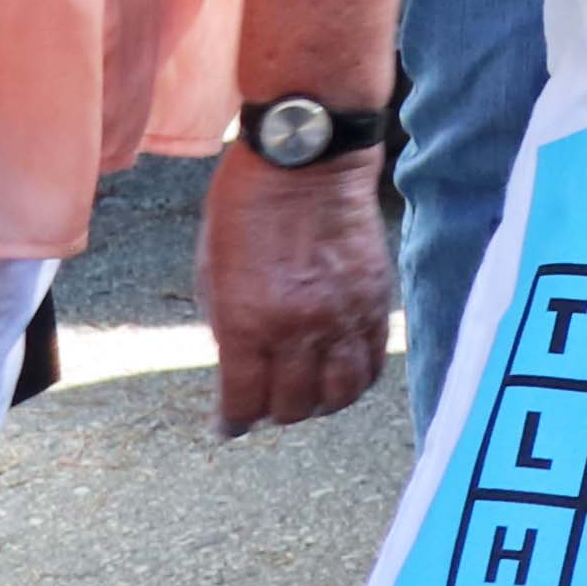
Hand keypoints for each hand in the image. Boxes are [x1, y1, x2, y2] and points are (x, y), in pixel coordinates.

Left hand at [202, 147, 393, 436]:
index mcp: (246, 323)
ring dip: (319, 403)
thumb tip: (240, 367)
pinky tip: (340, 372)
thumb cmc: (245, 209)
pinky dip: (357, 377)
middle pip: (293, 408)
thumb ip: (228, 328)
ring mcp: (342, 315)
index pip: (243, 404)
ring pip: (339, 395)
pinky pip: (372, 361)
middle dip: (274, 413)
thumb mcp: (212, 275)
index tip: (227, 423)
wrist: (306, 162)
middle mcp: (297, 328)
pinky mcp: (375, 299)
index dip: (231, 422)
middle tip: (265, 403)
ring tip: (307, 393)